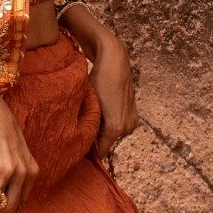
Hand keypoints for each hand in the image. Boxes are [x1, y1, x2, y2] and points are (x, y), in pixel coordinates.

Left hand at [88, 34, 137, 159]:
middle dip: (95, 136)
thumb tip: (79, 139)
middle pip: (106, 141)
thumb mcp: (88, 103)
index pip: (100, 151)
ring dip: (103, 128)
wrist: (115, 61)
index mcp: (115, 128)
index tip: (78, 146)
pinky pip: (119, 125)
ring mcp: (133, 122)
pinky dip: (110, 121)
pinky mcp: (135, 115)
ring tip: (94, 113)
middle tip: (83, 124)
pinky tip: (104, 109)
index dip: (88, 149)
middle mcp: (127, 128)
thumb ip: (86, 124)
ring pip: (112, 133)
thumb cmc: (98, 80)